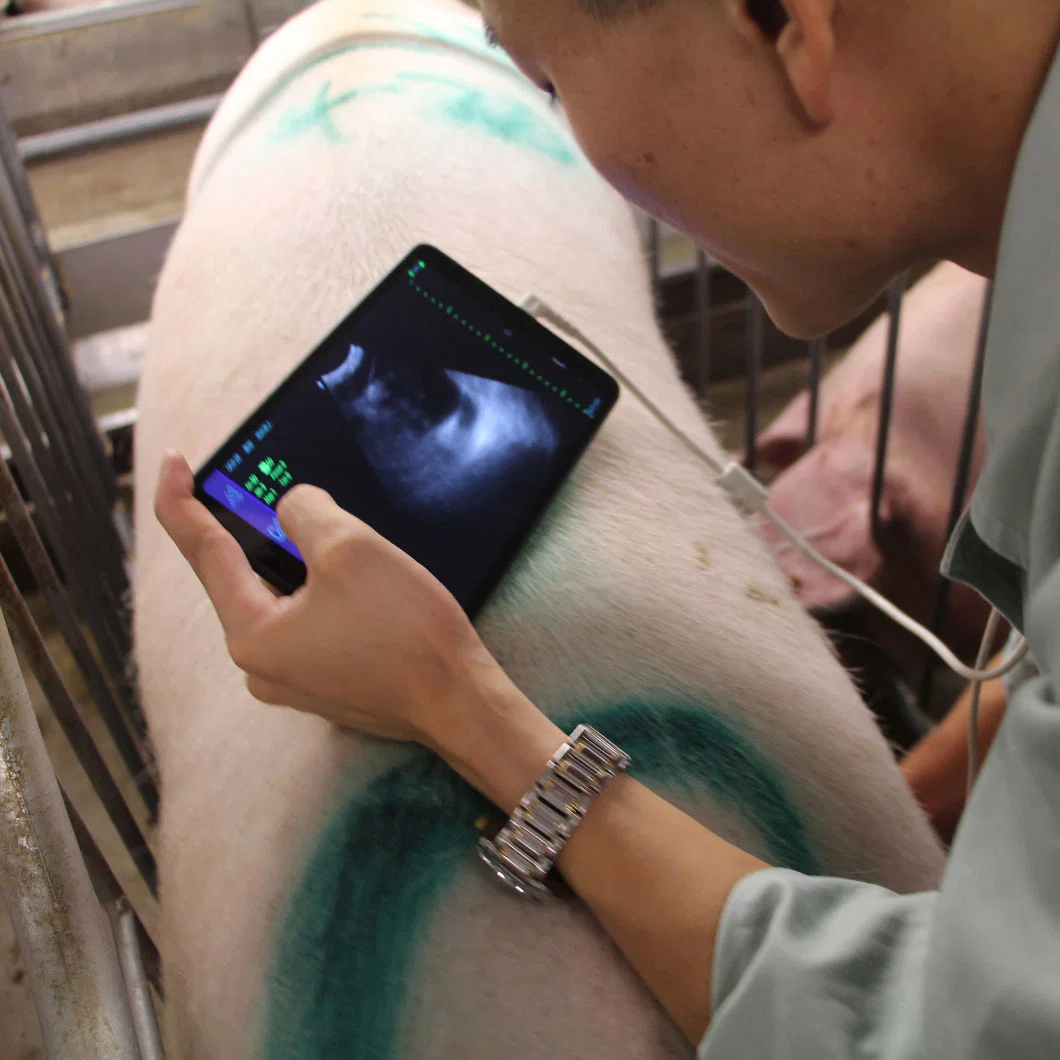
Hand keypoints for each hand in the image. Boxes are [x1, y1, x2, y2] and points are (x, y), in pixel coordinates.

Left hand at [154, 451, 496, 748]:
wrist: (458, 702)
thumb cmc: (404, 631)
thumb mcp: (350, 548)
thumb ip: (305, 513)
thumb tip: (294, 509)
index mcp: (251, 633)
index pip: (203, 551)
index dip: (181, 499)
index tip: (172, 461)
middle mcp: (260, 666)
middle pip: (244, 577)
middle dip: (259, 533)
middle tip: (277, 494)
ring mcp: (293, 682)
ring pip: (280, 601)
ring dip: (297, 565)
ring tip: (339, 543)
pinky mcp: (325, 685)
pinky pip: (307, 625)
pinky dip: (319, 595)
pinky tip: (359, 587)